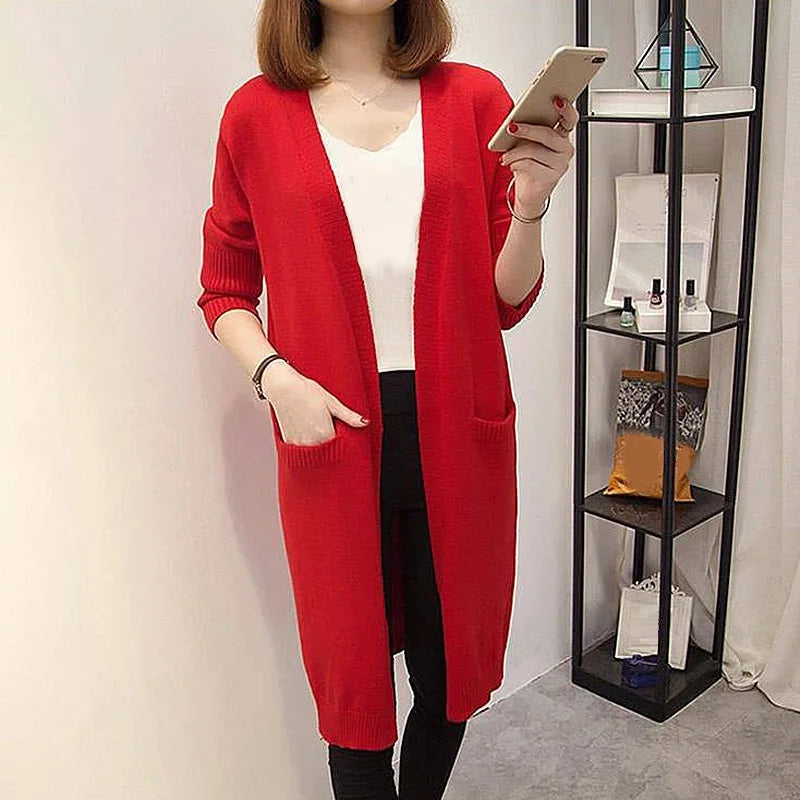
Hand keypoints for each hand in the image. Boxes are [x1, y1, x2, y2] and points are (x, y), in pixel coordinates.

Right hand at [262, 361, 369, 445]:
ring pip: (315, 453)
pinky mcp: (289, 442)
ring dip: (319, 445)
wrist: (282, 387)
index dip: (343, 441)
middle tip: (329, 426)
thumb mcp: (331, 402)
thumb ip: (348, 416)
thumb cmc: (305, 391)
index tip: (341, 432)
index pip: (340, 447)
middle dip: (332, 443)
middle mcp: (311, 441)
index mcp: (324, 433)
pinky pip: (302, 450)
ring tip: (316, 426)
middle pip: (328, 451)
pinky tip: (307, 430)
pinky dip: (307, 444)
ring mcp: (299, 443)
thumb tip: (364, 422)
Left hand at [499, 95, 578, 215]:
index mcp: (561, 136)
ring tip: (505, 157)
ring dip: (515, 152)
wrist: (528, 194)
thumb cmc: (528, 166)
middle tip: (512, 127)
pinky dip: (516, 164)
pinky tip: (511, 165)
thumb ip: (528, 129)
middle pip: (547, 134)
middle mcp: (564, 149)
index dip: (565, 109)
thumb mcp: (527, 144)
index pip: (569, 119)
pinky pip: (531, 165)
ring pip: (535, 151)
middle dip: (527, 130)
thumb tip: (516, 116)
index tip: (556, 100)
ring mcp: (560, 164)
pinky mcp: (551, 177)